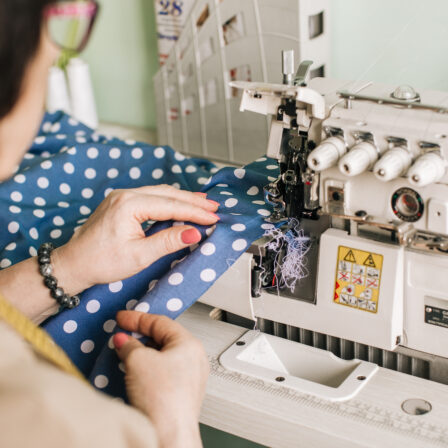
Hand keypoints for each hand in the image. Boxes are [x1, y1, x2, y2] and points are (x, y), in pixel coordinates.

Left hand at [53, 185, 218, 294]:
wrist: (74, 264)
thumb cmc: (101, 262)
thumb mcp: (139, 255)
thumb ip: (168, 241)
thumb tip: (194, 232)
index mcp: (128, 205)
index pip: (170, 205)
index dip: (194, 212)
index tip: (213, 217)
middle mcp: (124, 195)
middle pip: (167, 193)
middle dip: (192, 201)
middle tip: (214, 207)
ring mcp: (121, 197)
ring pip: (160, 193)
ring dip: (182, 199)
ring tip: (202, 204)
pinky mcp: (120, 203)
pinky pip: (150, 197)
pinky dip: (168, 201)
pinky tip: (179, 205)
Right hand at [113, 311, 208, 447]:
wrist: (169, 435)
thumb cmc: (164, 400)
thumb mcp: (138, 361)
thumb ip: (129, 345)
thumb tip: (124, 340)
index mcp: (190, 344)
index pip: (161, 322)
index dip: (137, 318)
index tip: (122, 318)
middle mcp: (194, 359)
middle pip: (163, 338)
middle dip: (139, 337)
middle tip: (121, 336)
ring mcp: (190, 378)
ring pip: (163, 357)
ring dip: (142, 354)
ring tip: (125, 355)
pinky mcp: (182, 394)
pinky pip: (163, 373)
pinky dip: (148, 369)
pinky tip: (135, 375)